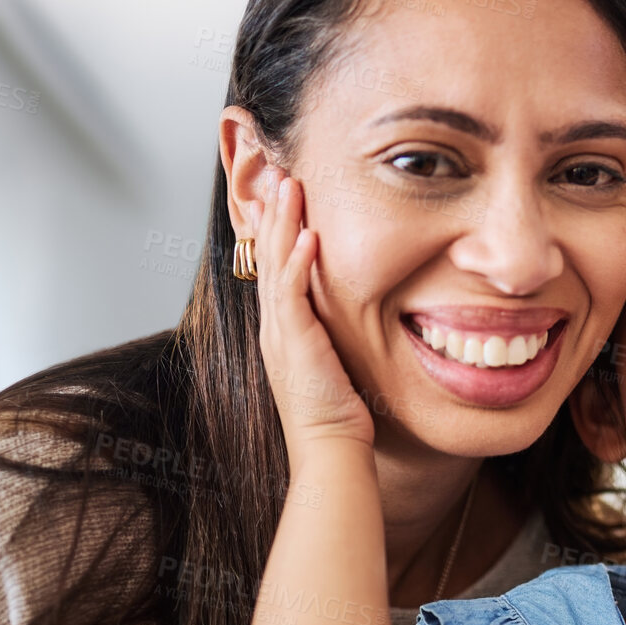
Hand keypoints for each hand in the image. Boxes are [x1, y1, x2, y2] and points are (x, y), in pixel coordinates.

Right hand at [253, 175, 376, 452]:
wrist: (329, 449)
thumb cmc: (339, 414)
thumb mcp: (335, 361)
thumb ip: (336, 332)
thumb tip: (356, 314)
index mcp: (284, 329)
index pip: (277, 268)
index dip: (279, 230)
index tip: (287, 196)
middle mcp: (275, 326)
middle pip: (269, 256)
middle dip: (274, 213)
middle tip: (280, 174)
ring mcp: (280, 333)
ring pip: (275, 265)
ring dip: (282, 223)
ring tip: (288, 186)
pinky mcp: (294, 343)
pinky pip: (292, 294)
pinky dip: (298, 263)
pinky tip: (307, 235)